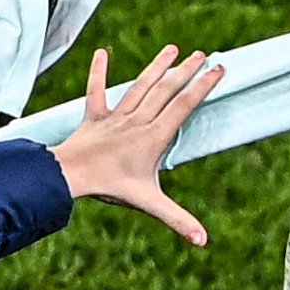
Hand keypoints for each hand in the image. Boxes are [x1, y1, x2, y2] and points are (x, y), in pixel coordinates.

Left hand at [51, 44, 224, 245]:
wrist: (71, 175)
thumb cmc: (110, 187)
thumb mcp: (149, 203)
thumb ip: (178, 219)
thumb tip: (203, 241)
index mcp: (154, 136)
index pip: (184, 105)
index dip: (203, 86)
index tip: (219, 69)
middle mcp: (137, 121)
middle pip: (166, 89)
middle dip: (186, 71)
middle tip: (202, 54)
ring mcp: (116, 117)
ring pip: (140, 86)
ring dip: (156, 66)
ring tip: (171, 49)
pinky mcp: (95, 117)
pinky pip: (96, 90)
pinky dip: (98, 72)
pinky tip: (101, 53)